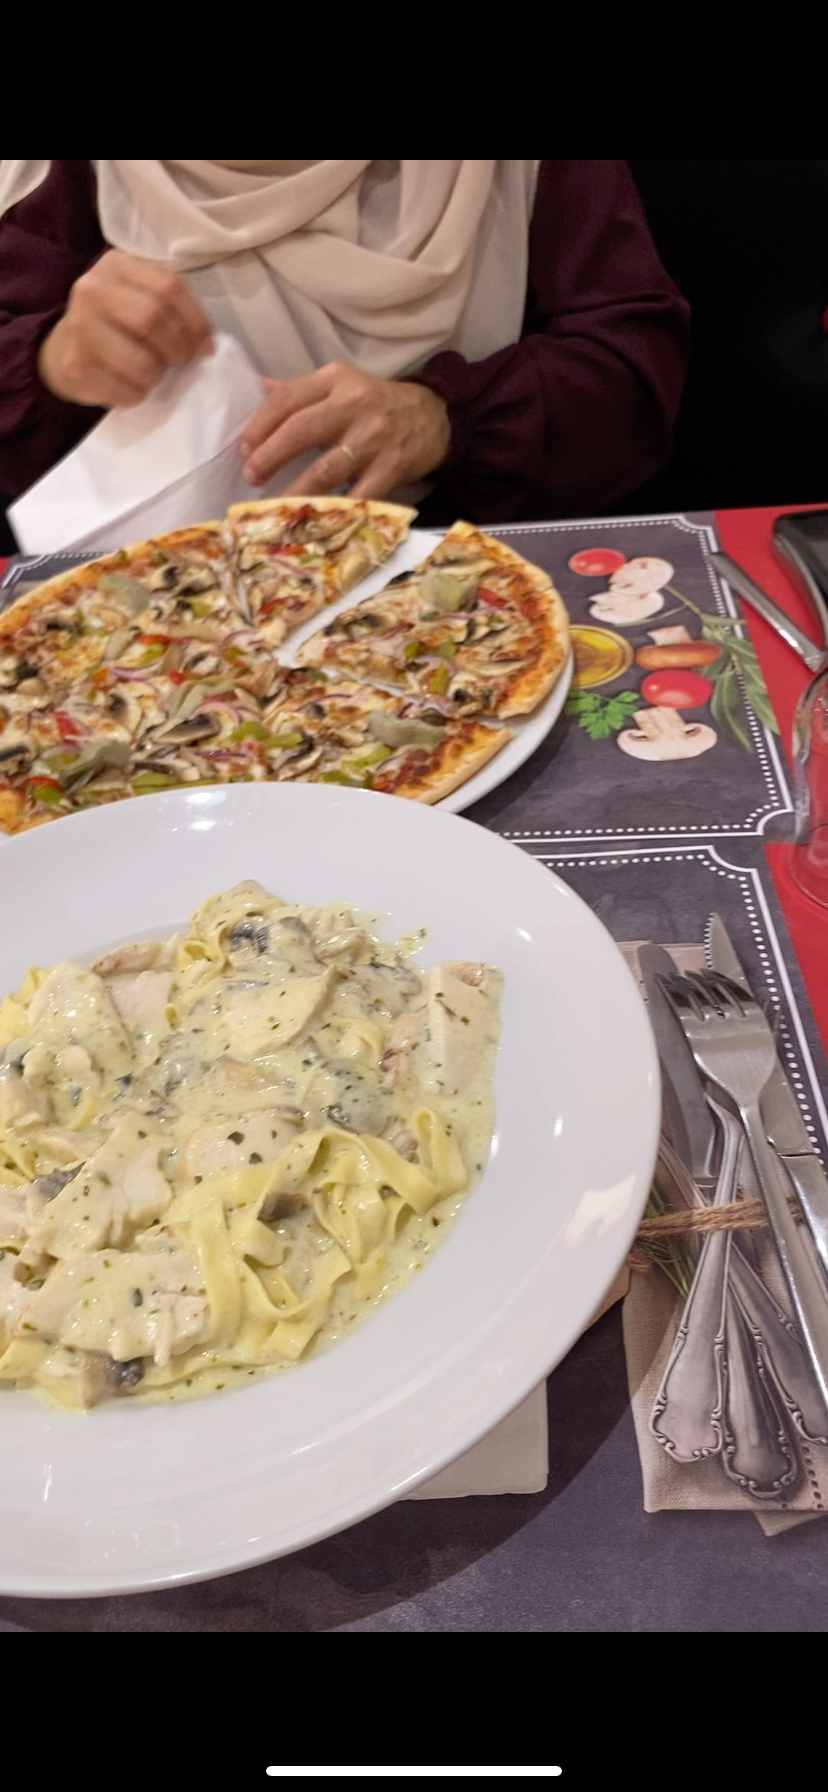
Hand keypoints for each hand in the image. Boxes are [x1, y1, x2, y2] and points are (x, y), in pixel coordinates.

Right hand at [37, 248, 212, 408]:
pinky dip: (137, 394)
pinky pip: (127, 391)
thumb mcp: (139, 297)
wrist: (63, 348)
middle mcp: (91, 290)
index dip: (195, 320)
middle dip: (177, 349)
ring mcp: (79, 327)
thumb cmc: (115, 322)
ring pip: (142, 362)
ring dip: (157, 376)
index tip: (205, 344)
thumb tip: (207, 345)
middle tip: (178, 361)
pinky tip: (129, 385)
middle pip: (152, 320)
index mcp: (115, 265)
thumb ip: (172, 307)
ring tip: (151, 372)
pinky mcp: (75, 366)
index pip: (168, 287)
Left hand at [240, 361, 449, 496]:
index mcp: (334, 380)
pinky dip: (335, 510)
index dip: (259, 425)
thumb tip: (249, 387)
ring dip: (294, 491)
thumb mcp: (336, 387)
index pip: (286, 399)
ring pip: (325, 469)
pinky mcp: (391, 468)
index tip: (243, 447)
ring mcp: (374, 438)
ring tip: (272, 505)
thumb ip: (295, 391)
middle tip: (251, 476)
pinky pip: (357, 496)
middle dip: (269, 456)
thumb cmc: (372, 404)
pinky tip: (315, 521)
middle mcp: (353, 404)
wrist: (431, 418)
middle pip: (301, 431)